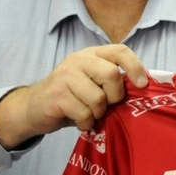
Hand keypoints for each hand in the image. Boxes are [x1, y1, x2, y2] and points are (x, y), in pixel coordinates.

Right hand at [0, 44, 147, 149]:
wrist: (33, 107)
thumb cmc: (72, 96)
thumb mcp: (92, 82)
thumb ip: (112, 80)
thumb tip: (142, 88)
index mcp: (92, 54)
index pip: (120, 51)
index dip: (135, 67)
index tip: (142, 85)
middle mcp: (78, 61)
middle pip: (111, 74)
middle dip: (115, 96)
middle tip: (107, 105)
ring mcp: (65, 77)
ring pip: (98, 98)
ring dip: (98, 113)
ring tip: (90, 114)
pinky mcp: (56, 96)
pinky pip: (84, 113)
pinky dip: (86, 123)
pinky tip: (81, 121)